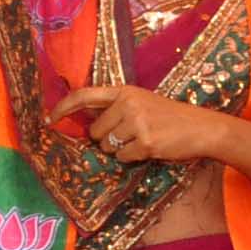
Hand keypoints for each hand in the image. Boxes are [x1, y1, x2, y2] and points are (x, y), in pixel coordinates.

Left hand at [59, 83, 237, 166]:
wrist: (202, 127)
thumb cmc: (170, 117)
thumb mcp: (142, 102)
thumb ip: (116, 108)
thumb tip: (86, 125)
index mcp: (125, 91)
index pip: (85, 95)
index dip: (64, 107)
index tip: (49, 118)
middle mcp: (128, 103)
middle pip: (95, 131)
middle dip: (106, 139)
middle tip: (130, 136)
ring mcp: (136, 123)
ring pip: (107, 146)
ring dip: (120, 150)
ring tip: (142, 140)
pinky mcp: (145, 142)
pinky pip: (121, 158)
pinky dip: (132, 158)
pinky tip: (149, 149)